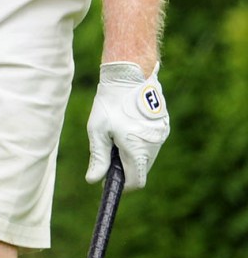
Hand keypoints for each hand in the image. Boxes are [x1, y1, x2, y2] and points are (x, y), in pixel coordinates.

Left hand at [86, 61, 168, 189]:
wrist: (130, 73)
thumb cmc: (111, 101)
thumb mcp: (98, 130)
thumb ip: (98, 157)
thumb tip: (94, 180)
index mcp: (137, 150)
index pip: (136, 182)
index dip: (122, 184)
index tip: (109, 176)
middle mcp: (154, 145)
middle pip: (141, 168)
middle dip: (126, 165)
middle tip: (110, 147)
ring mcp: (161, 134)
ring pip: (147, 155)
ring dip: (133, 151)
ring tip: (118, 131)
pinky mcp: (164, 124)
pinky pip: (152, 141)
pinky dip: (141, 140)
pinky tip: (128, 123)